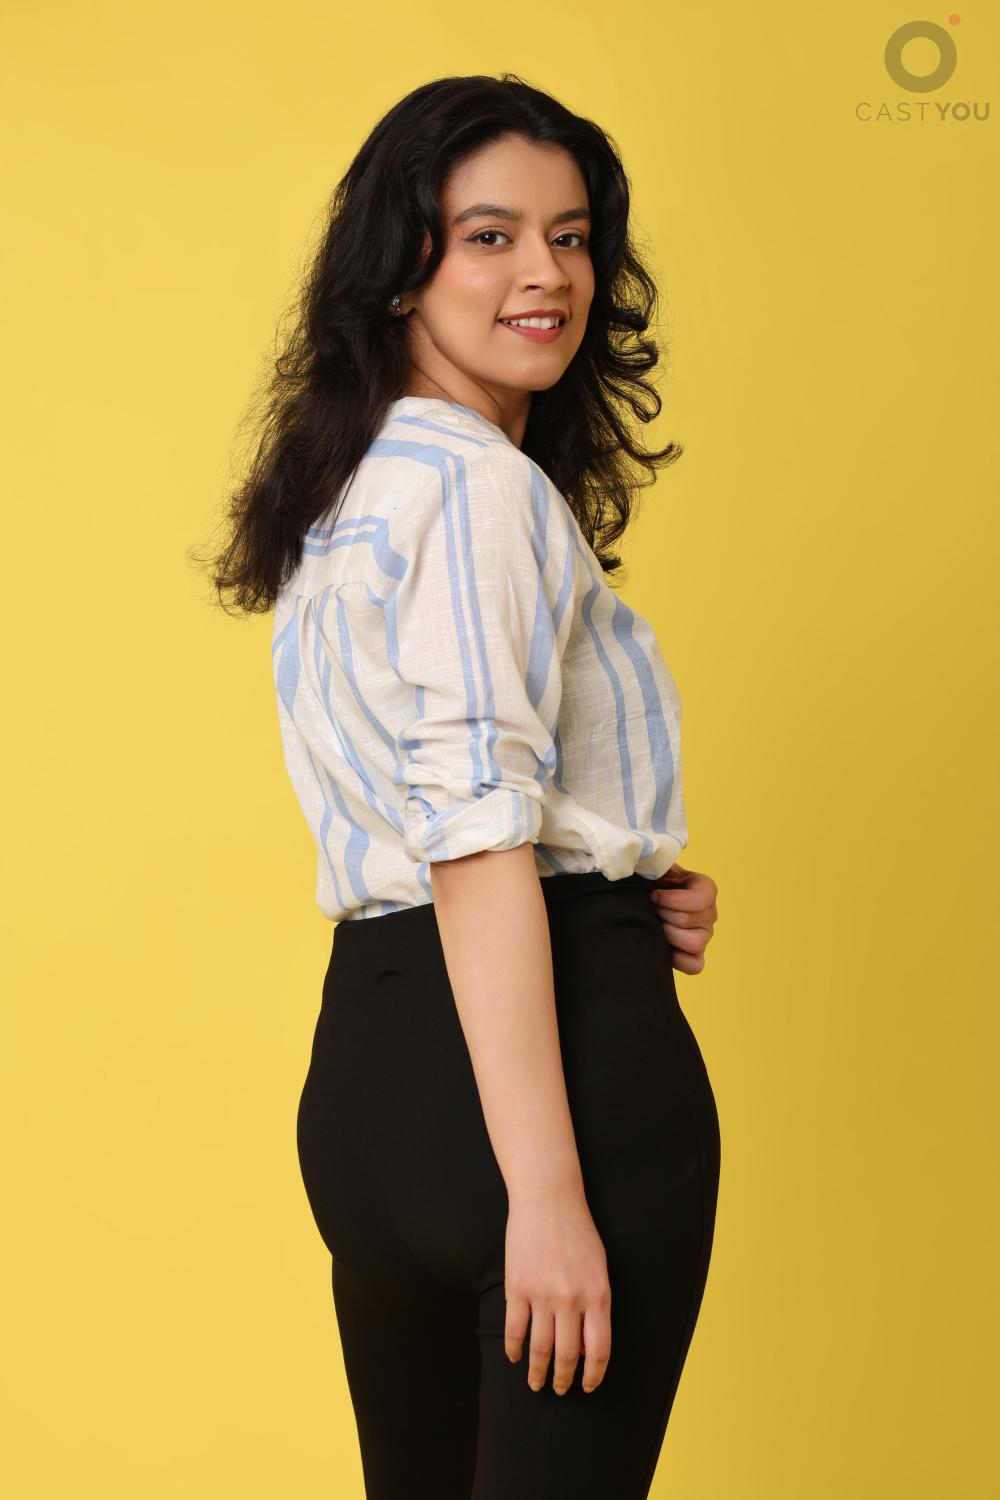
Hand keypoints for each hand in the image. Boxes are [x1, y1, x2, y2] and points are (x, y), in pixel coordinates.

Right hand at [503, 1184, 611, 1394]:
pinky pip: (515, 1329)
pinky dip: (513, 1349)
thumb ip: (596, 1305)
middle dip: (563, 1380)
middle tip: (559, 1390)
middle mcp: (572, 1300)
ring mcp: (542, 1295)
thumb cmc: (578, 1231)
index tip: (588, 1386)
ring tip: (536, 1382)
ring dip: (538, 1371)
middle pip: (568, 1356)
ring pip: (540, 1348)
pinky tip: (514, 1356)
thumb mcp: (599, 1268)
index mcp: (598, 1295)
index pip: (599, 1351)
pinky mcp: (517, 1288)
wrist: (549, 1199)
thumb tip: (588, 1344)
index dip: (594, 1375)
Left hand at [648, 862, 717, 974]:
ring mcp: (704, 936)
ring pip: (694, 942)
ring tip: (654, 926)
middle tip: (650, 909)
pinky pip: (695, 965)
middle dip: (662, 914)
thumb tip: (643, 859)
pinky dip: (678, 960)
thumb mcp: (653, 865)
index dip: (671, 899)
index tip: (653, 894)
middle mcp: (709, 913)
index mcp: (705, 888)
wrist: (640, 900)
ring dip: (667, 934)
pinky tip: (662, 947)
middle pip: (688, 920)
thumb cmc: (648, 882)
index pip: (700, 898)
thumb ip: (654, 861)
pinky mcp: (695, 956)